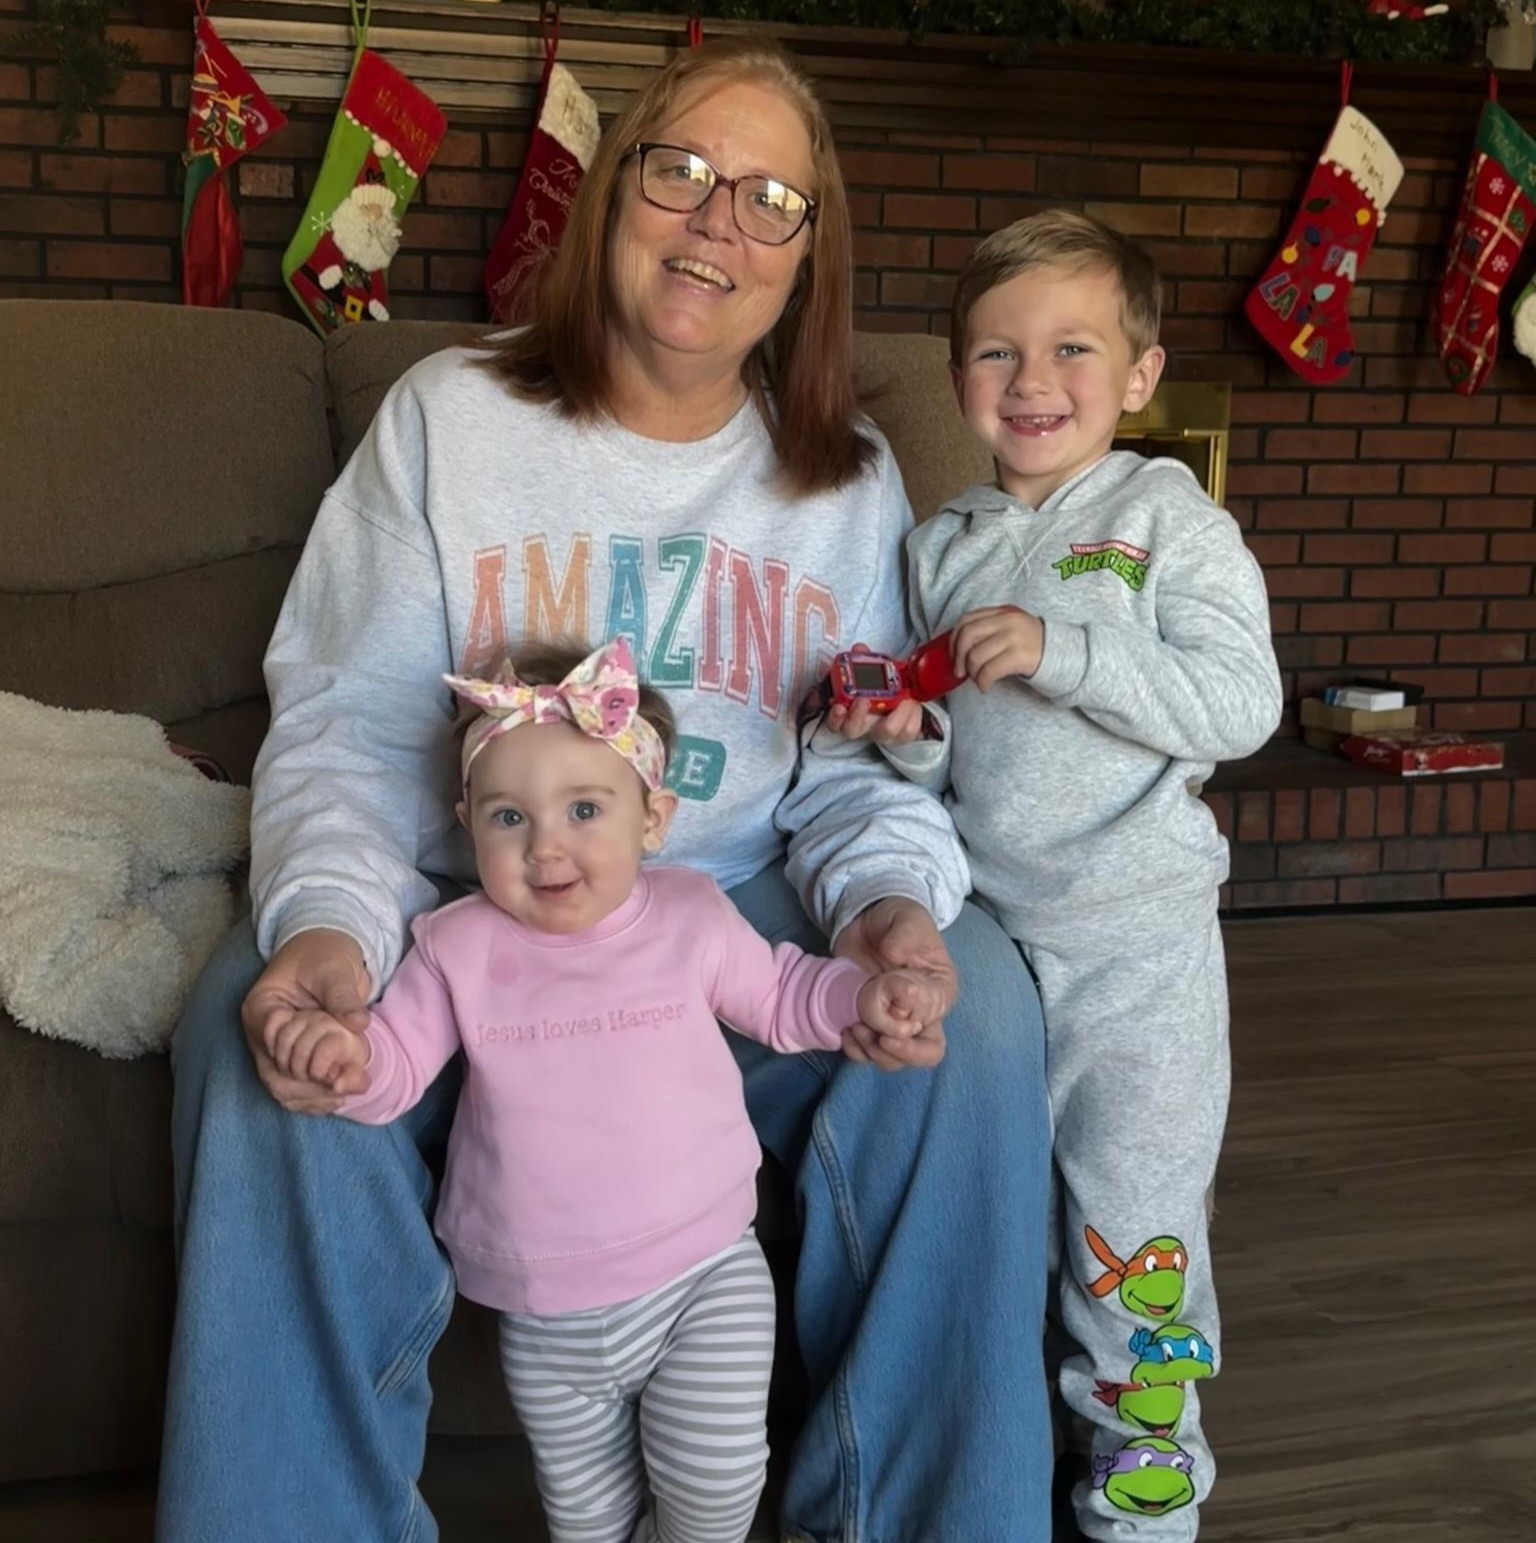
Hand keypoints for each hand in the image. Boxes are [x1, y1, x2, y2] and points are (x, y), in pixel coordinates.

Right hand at [241, 929, 371, 1112]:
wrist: (327, 952)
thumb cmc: (325, 954)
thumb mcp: (335, 970)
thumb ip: (343, 997)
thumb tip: (360, 1024)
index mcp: (262, 1007)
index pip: (273, 1044)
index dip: (303, 1060)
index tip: (336, 1071)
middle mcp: (262, 1033)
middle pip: (274, 1074)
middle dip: (311, 1086)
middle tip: (348, 1087)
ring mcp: (273, 1048)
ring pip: (282, 1087)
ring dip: (314, 1096)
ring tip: (347, 1094)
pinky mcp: (290, 1056)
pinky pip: (295, 1086)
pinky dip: (315, 1095)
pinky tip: (341, 1095)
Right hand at [817, 643, 924, 745]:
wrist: (902, 694)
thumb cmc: (879, 685)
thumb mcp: (869, 670)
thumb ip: (862, 660)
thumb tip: (860, 649)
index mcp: (850, 713)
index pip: (835, 723)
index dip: (835, 718)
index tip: (839, 707)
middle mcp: (864, 726)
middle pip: (853, 731)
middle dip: (856, 716)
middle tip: (863, 700)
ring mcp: (883, 732)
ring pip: (886, 731)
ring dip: (895, 711)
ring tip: (904, 695)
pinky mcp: (904, 734)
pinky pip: (909, 729)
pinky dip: (914, 713)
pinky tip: (914, 701)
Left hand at [834, 898, 954, 1070]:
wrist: (866, 924)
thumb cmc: (897, 920)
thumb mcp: (906, 916)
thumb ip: (904, 933)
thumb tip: (894, 955)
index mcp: (939, 990)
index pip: (933, 1014)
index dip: (912, 1009)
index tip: (889, 984)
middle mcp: (922, 1015)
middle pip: (925, 1053)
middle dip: (900, 1051)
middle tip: (878, 1036)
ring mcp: (895, 1025)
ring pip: (894, 1061)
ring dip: (873, 1052)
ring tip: (855, 1027)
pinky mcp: (871, 1027)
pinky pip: (867, 1056)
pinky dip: (856, 1052)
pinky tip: (845, 1032)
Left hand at [950, 605, 1044, 688]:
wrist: (1061, 653)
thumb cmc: (1030, 645)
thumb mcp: (1010, 628)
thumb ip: (988, 631)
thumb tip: (958, 650)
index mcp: (1001, 613)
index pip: (966, 620)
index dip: (954, 639)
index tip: (953, 654)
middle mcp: (1006, 622)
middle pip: (967, 636)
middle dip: (958, 657)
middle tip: (960, 672)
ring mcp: (1013, 637)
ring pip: (976, 656)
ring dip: (972, 673)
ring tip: (978, 679)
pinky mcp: (1019, 656)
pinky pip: (989, 671)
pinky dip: (982, 682)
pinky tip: (986, 686)